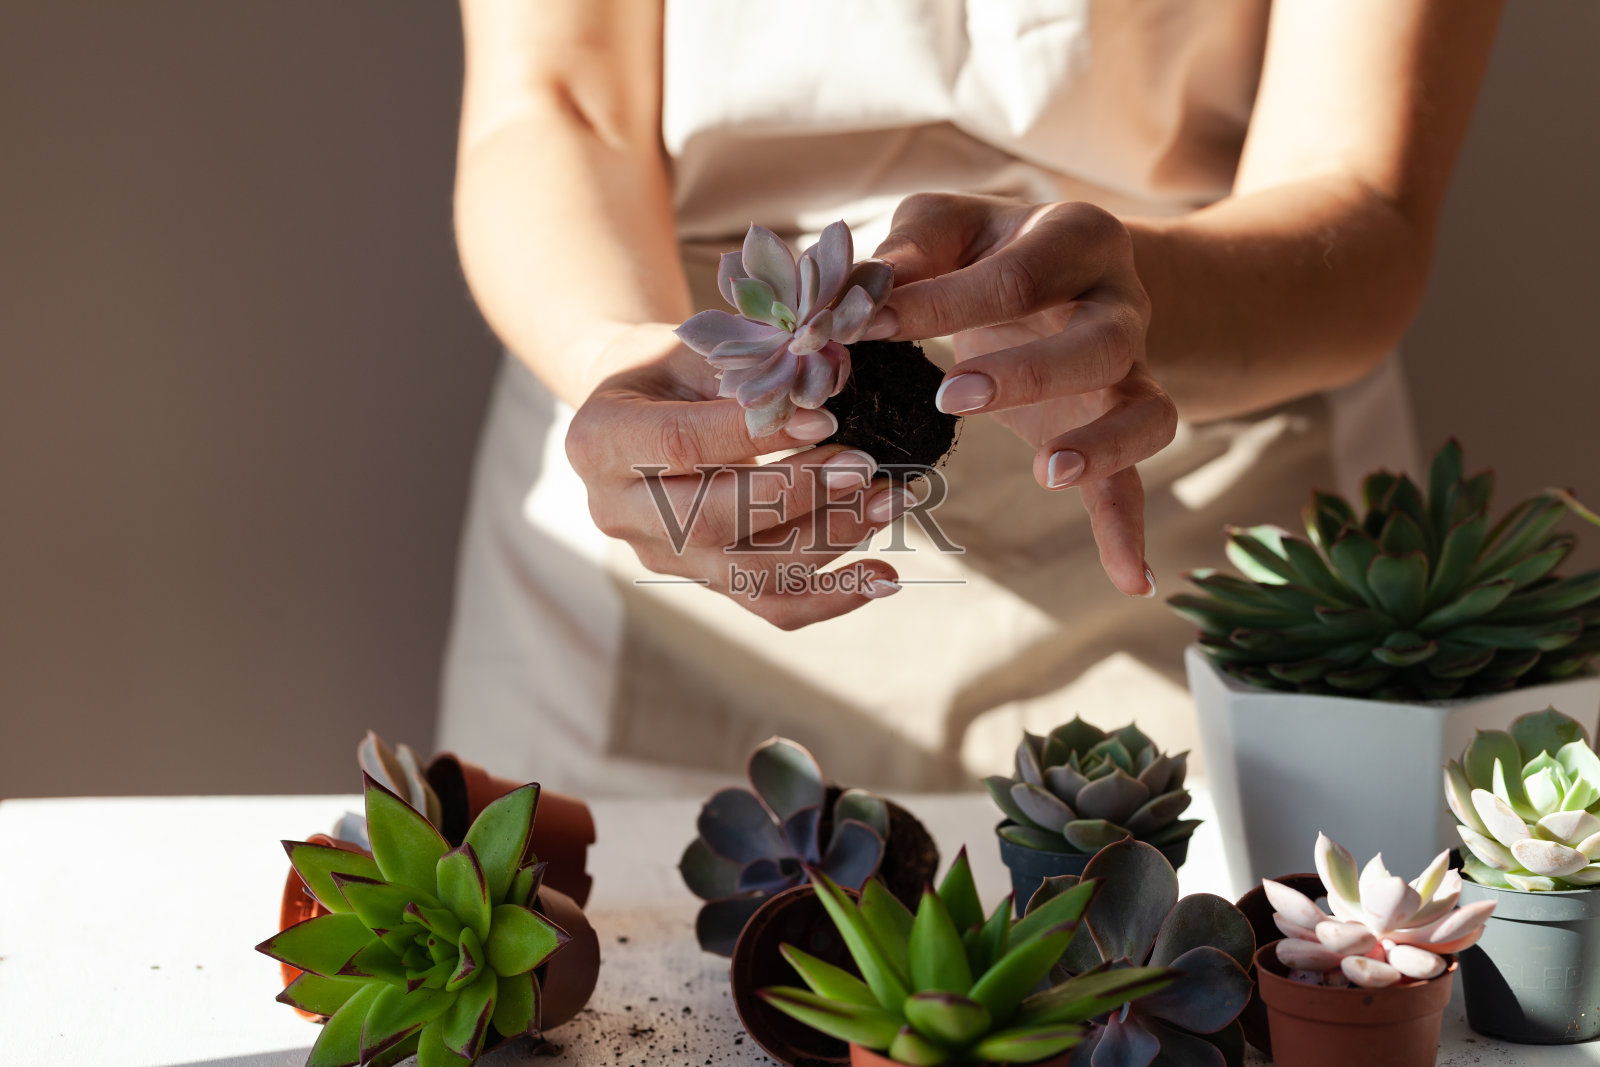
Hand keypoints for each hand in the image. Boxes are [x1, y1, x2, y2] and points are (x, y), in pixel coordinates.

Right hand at [564, 324, 913, 628]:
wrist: (640, 409)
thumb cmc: (672, 366)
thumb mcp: (694, 346)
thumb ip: (747, 368)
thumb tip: (831, 385)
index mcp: (601, 440)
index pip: (681, 445)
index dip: (752, 436)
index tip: (824, 418)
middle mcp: (620, 512)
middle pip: (712, 521)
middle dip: (798, 495)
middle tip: (864, 467)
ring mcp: (663, 556)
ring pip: (749, 572)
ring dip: (829, 539)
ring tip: (889, 501)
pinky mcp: (704, 581)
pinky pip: (770, 605)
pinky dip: (832, 597)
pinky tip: (884, 578)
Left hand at [869, 194, 1174, 596]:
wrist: (1060, 268)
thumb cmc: (985, 246)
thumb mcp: (947, 225)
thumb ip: (910, 249)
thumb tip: (863, 290)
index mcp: (1075, 238)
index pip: (1015, 274)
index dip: (941, 300)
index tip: (868, 324)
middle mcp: (1121, 303)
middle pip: (1100, 341)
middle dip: (1029, 370)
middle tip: (952, 395)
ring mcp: (1133, 370)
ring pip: (1147, 411)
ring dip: (1104, 445)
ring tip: (1049, 474)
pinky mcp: (1120, 425)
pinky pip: (1138, 480)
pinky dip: (1132, 531)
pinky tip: (1130, 580)